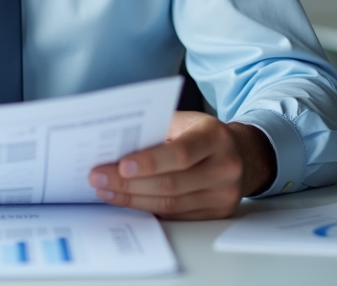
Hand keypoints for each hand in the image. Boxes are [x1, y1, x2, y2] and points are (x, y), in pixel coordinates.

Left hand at [87, 111, 275, 219]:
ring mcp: (223, 194)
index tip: (120, 165)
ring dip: (132, 199)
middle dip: (128, 184)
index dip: (150, 162)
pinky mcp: (217, 213)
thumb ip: (155, 130)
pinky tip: (127, 200)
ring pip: (170, 204)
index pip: (181, 153)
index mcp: (215, 137)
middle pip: (171, 184)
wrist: (237, 152)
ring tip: (105, 190)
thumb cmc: (200, 134)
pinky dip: (147, 208)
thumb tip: (113, 145)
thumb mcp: (184, 121)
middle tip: (98, 178)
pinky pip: (175, 215)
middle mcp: (224, 167)